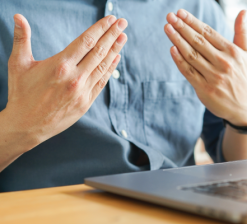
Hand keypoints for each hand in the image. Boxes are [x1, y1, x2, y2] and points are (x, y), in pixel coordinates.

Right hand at [3, 14, 127, 148]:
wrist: (26, 126)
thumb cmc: (21, 94)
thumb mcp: (18, 64)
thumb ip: (21, 39)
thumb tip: (18, 16)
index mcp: (60, 65)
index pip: (86, 41)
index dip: (100, 28)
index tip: (110, 19)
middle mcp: (74, 77)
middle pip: (99, 51)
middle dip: (112, 35)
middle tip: (123, 23)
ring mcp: (82, 91)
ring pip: (103, 66)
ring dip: (115, 50)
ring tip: (123, 37)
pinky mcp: (86, 103)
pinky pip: (102, 82)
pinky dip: (110, 69)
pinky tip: (116, 58)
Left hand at [164, 10, 246, 125]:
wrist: (243, 107)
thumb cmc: (242, 76)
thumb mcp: (246, 54)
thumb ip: (241, 32)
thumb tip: (243, 11)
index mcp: (232, 52)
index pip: (209, 32)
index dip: (193, 22)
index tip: (180, 13)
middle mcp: (223, 63)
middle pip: (198, 41)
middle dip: (182, 27)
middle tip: (170, 17)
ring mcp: (213, 77)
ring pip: (191, 55)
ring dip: (177, 40)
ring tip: (167, 28)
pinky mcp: (204, 89)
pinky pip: (189, 72)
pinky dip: (179, 60)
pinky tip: (172, 49)